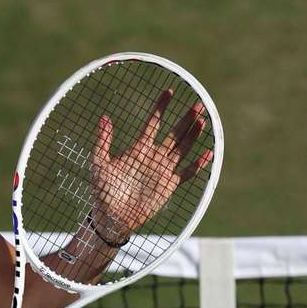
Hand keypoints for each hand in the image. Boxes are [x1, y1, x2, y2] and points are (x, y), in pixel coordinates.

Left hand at [89, 89, 212, 243]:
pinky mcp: (169, 185)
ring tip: (203, 120)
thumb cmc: (102, 190)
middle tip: (197, 104)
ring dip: (193, 135)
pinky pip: (187, 173)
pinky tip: (207, 153)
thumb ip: (103, 141)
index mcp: (138, 149)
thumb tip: (105, 116)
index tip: (169, 91)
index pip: (153, 123)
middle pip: (174, 133)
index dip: (161, 107)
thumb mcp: (99, 163)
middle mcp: (153, 157)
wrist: (111, 216)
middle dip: (185, 119)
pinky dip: (197, 164)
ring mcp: (163, 170)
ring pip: (183, 148)